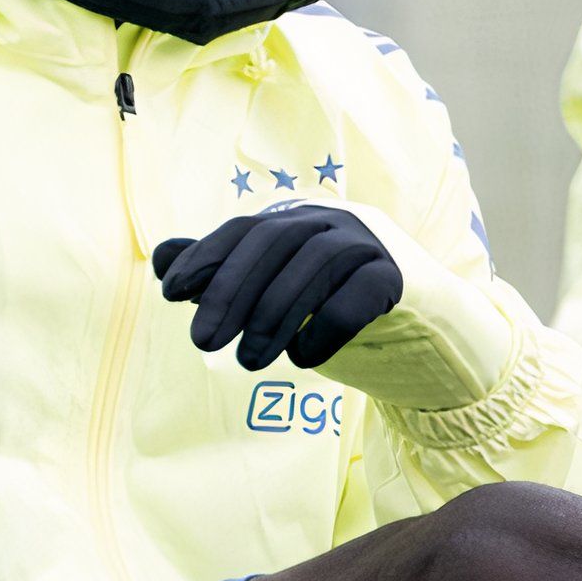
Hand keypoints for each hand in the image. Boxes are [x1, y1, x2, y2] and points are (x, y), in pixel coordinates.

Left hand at [153, 206, 403, 370]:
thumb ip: (223, 273)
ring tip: (248, 362)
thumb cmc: (334, 303)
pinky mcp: (401, 276)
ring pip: (314, 267)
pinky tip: (303, 359)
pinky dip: (325, 328)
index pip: (246, 229)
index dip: (207, 257)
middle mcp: (335, 221)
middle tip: (203, 342)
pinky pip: (357, 296)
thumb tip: (161, 259)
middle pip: (276, 244)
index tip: (171, 293)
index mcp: (301, 218)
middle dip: (232, 292)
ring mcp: (371, 244)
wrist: (420, 327)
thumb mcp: (275, 289)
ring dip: (274, 317)